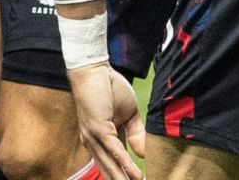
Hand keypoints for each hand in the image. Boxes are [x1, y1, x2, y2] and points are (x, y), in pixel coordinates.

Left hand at [67, 62, 145, 179]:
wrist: (94, 69)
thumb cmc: (109, 88)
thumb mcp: (129, 114)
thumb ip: (136, 134)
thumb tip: (144, 154)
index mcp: (102, 139)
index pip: (115, 163)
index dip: (126, 176)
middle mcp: (94, 142)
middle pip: (111, 170)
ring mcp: (94, 137)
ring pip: (112, 165)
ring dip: (124, 179)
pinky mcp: (98, 129)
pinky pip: (115, 150)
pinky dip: (125, 164)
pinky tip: (135, 175)